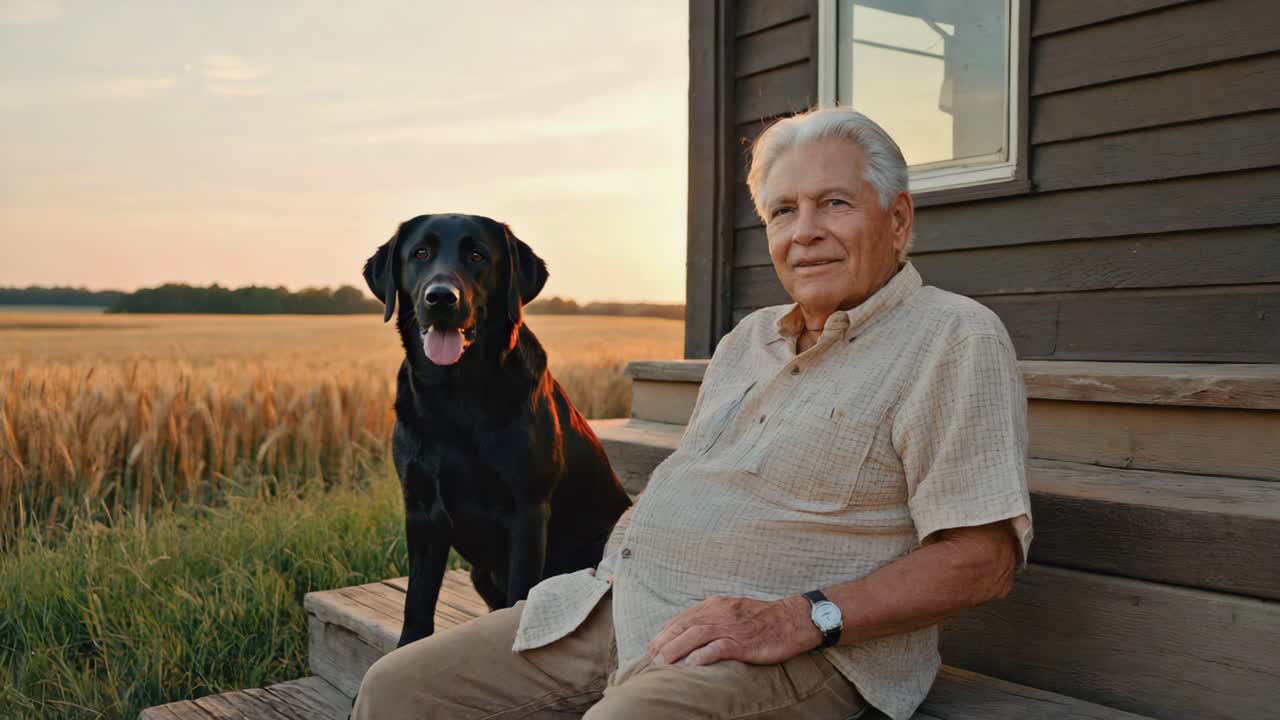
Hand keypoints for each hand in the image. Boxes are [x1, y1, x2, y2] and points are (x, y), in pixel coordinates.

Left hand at [646, 594, 821, 666]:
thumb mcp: (732, 610)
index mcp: (716, 605)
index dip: (665, 633)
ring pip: (695, 636)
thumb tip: (690, 632)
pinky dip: (702, 656)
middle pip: (684, 626)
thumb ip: (712, 618)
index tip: (653, 647)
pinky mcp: (743, 642)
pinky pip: (718, 648)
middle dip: (664, 642)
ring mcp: (731, 626)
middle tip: (651, 658)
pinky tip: (690, 666)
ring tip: (662, 663)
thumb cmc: (762, 619)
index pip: (683, 618)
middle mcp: (720, 613)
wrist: (791, 619)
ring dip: (675, 649)